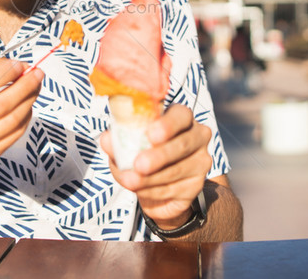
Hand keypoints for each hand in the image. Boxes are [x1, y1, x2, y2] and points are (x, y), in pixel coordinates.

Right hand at [0, 51, 42, 162]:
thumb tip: (21, 68)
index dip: (4, 75)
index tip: (20, 65)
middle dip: (24, 87)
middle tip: (37, 74)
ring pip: (10, 122)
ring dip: (29, 101)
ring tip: (34, 87)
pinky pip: (14, 135)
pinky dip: (25, 116)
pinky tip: (25, 104)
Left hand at [100, 104, 211, 227]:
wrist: (154, 186)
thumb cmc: (142, 153)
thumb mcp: (128, 143)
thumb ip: (118, 140)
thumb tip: (107, 139)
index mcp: (181, 118)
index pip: (181, 115)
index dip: (167, 125)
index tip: (150, 135)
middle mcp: (196, 136)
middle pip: (182, 145)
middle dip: (159, 156)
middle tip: (138, 164)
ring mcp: (200, 161)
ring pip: (176, 170)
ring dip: (150, 178)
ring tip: (130, 181)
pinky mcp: (196, 185)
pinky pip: (173, 189)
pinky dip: (151, 191)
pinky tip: (139, 189)